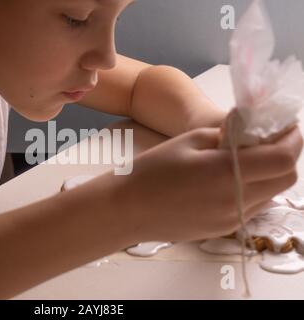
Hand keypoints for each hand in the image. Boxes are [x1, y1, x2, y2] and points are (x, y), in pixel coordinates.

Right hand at [115, 126, 302, 242]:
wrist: (126, 208)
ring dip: (269, 173)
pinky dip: (253, 189)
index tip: (286, 127)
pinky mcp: (222, 229)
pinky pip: (252, 207)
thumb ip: (228, 135)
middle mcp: (236, 202)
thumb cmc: (151, 170)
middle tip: (266, 140)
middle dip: (285, 155)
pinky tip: (230, 178)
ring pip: (271, 194)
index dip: (293, 138)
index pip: (284, 157)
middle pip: (286, 178)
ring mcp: (230, 219)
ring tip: (245, 159)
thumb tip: (252, 134)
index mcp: (227, 174)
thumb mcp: (189, 141)